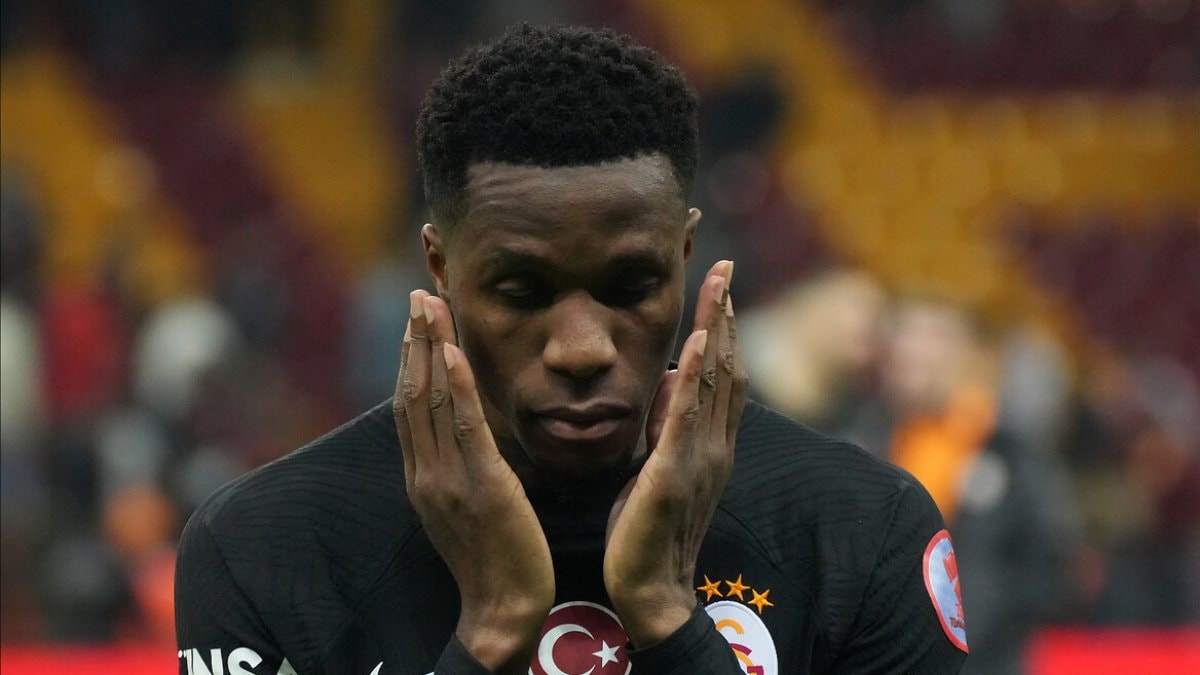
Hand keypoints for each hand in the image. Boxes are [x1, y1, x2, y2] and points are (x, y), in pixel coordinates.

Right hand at [393, 291, 553, 672]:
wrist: (503, 610)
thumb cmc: (496, 558)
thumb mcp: (466, 506)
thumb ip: (459, 467)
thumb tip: (464, 431)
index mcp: (423, 476)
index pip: (410, 406)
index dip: (411, 359)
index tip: (418, 320)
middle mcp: (426, 472)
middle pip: (412, 393)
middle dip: (413, 341)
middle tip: (418, 294)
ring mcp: (447, 479)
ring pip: (431, 401)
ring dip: (429, 347)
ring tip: (430, 304)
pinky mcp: (480, 486)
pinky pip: (464, 427)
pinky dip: (457, 386)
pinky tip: (453, 351)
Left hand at [603, 260, 747, 645]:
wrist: (648, 589)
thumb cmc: (646, 528)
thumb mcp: (658, 464)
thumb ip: (670, 422)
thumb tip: (676, 374)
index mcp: (709, 442)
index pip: (722, 373)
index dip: (723, 326)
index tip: (717, 283)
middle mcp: (714, 445)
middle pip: (728, 367)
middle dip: (726, 314)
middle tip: (723, 266)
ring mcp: (699, 459)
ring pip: (716, 384)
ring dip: (718, 331)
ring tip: (717, 286)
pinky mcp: (674, 476)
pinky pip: (688, 420)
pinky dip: (696, 380)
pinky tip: (697, 345)